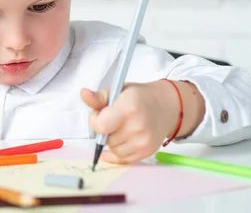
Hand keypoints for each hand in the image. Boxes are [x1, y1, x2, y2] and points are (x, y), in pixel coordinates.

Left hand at [81, 80, 202, 163]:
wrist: (167, 106)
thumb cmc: (139, 97)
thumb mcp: (118, 91)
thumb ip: (98, 97)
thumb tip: (83, 94)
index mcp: (128, 107)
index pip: (100, 125)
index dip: (95, 120)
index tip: (100, 113)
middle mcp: (138, 126)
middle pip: (106, 139)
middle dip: (104, 130)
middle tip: (113, 118)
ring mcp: (143, 141)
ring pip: (113, 150)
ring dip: (112, 141)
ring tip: (121, 127)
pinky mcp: (147, 151)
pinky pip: (123, 159)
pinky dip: (118, 151)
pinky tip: (121, 140)